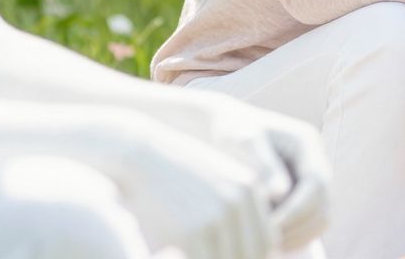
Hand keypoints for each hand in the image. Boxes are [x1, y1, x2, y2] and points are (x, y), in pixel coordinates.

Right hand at [95, 114, 270, 258]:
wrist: (137, 156)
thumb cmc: (173, 174)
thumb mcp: (213, 183)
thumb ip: (234, 211)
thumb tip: (255, 247)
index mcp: (249, 188)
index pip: (267, 241)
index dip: (253, 258)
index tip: (232, 257)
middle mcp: (238, 201)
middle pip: (253, 254)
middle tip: (214, 256)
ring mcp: (216, 216)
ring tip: (199, 256)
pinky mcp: (192, 231)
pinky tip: (177, 257)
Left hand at [212, 107, 331, 252]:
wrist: (229, 126)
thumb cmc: (232, 130)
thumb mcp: (244, 141)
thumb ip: (263, 164)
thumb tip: (281, 193)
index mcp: (307, 143)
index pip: (317, 184)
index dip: (297, 210)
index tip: (269, 227)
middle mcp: (317, 160)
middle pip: (324, 204)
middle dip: (299, 228)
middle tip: (269, 244)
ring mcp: (314, 177)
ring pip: (322, 216)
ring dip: (300, 236)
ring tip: (270, 246)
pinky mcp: (305, 192)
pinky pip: (312, 221)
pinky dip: (297, 235)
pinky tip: (272, 242)